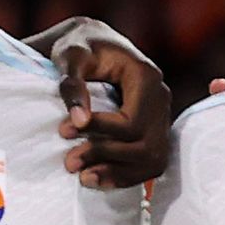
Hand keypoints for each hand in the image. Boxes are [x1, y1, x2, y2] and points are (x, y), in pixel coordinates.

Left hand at [29, 17, 171, 188]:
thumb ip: (73, 85)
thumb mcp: (71, 56)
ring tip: (83, 177)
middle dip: (105, 155)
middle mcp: (161, 98)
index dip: (100, 132)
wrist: (92, 44)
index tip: (63, 131)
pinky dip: (126, 176)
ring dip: (117, 172)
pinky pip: (149, 162)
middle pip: (143, 144)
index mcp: (146, 77)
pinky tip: (98, 180)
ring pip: (151, 159)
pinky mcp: (154, 131)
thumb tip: (80, 120)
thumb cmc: (79, 47)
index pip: (132, 121)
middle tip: (68, 162)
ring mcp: (161, 116)